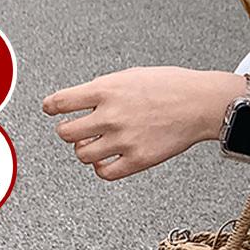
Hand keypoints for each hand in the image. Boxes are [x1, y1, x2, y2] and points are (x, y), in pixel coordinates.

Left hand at [43, 67, 246, 180]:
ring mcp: (123, 140)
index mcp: (106, 90)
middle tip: (75, 131)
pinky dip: (101, 169)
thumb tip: (85, 102)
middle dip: (68, 132)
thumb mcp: (130, 76)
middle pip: (66, 133)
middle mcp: (110, 116)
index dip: (51, 107)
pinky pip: (105, 173)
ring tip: (94, 146)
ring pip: (82, 155)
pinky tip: (106, 161)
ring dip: (84, 151)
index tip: (50, 110)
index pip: (61, 102)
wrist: (198, 103)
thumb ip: (104, 91)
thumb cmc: (171, 87)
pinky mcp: (137, 160)